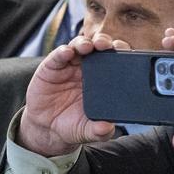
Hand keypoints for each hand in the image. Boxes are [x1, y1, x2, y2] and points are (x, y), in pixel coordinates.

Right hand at [15, 32, 130, 157]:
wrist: (46, 128)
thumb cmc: (71, 125)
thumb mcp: (86, 131)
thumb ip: (98, 131)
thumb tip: (108, 129)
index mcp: (102, 80)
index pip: (115, 60)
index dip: (121, 53)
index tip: (126, 52)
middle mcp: (88, 68)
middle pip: (99, 48)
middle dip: (105, 42)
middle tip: (107, 45)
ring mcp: (70, 65)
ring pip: (80, 46)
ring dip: (85, 43)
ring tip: (88, 46)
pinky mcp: (52, 66)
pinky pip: (58, 55)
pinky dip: (63, 51)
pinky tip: (67, 52)